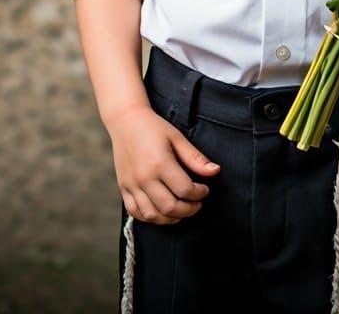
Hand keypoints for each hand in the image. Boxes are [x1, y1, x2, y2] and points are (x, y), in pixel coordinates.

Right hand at [104, 104, 220, 224]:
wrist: (125, 120)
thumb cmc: (153, 127)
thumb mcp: (177, 138)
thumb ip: (195, 158)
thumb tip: (215, 171)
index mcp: (160, 163)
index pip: (185, 190)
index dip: (199, 193)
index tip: (204, 189)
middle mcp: (144, 177)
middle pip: (170, 207)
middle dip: (188, 210)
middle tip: (197, 204)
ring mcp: (132, 185)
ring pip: (152, 215)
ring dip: (171, 218)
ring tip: (181, 210)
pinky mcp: (123, 188)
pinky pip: (135, 212)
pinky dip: (150, 217)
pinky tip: (162, 212)